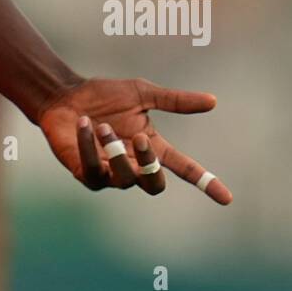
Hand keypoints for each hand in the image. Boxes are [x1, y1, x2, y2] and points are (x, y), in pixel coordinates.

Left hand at [38, 77, 232, 204]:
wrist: (64, 96)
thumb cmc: (103, 96)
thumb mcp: (142, 92)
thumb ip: (175, 100)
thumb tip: (213, 100)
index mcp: (151, 146)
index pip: (184, 168)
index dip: (205, 182)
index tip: (227, 198)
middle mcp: (133, 165)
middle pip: (155, 185)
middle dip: (150, 164)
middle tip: (140, 138)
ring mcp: (109, 174)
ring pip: (124, 179)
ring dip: (115, 150)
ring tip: (101, 125)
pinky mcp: (86, 174)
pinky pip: (94, 170)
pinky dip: (90, 146)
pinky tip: (85, 124)